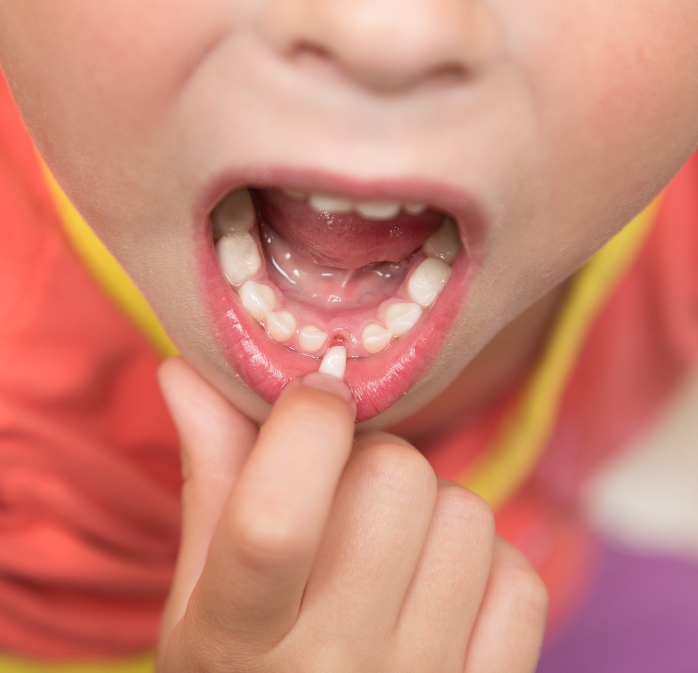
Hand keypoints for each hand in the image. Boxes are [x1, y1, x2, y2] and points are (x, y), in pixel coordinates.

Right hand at [156, 358, 547, 671]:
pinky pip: (519, 579)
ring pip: (466, 517)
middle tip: (350, 492)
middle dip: (375, 457)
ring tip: (393, 548)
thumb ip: (210, 473)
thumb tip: (188, 368)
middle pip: (396, 481)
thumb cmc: (245, 671)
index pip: (277, 516)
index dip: (307, 425)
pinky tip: (440, 590)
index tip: (317, 391)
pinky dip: (484, 563)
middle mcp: (336, 669)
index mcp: (240, 640)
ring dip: (432, 509)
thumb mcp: (204, 591)